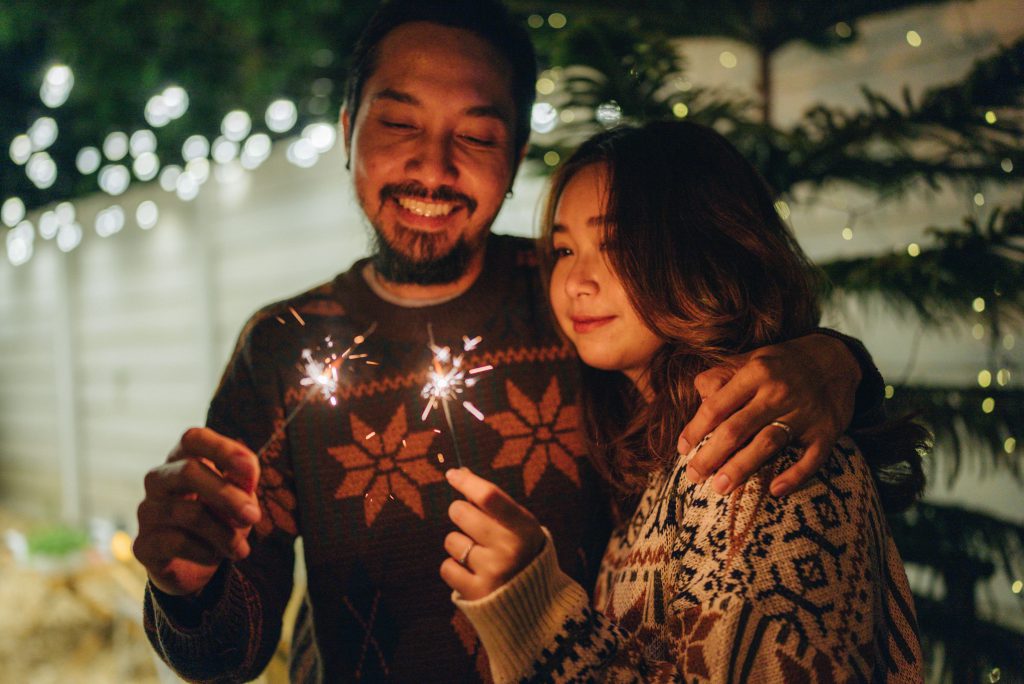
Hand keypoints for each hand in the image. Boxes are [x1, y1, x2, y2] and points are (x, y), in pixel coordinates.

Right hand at [134, 427, 261, 596]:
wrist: (196, 566)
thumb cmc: (220, 518)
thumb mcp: (239, 497)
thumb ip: (243, 482)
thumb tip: (247, 477)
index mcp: (184, 459)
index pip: (194, 439)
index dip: (222, 449)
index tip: (251, 472)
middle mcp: (159, 479)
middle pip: (188, 471)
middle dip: (227, 495)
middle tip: (254, 517)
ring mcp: (147, 510)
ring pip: (188, 512)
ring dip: (224, 533)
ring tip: (241, 548)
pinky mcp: (143, 544)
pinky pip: (176, 543)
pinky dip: (206, 551)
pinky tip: (215, 556)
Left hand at [440, 468, 545, 600]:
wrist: (538, 607)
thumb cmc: (523, 555)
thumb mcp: (521, 527)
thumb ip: (495, 503)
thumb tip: (462, 473)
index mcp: (524, 528)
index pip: (489, 495)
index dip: (467, 481)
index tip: (453, 474)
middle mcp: (509, 549)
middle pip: (461, 512)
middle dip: (460, 513)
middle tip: (471, 523)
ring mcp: (492, 572)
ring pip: (451, 540)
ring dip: (458, 545)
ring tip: (477, 555)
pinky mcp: (476, 593)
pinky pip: (446, 567)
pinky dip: (454, 568)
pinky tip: (472, 572)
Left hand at [678, 333, 859, 496]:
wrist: (836, 359)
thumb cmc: (782, 364)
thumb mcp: (751, 359)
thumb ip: (722, 376)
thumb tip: (699, 397)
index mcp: (755, 373)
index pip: (717, 406)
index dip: (696, 430)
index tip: (682, 450)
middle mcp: (778, 392)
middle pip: (736, 429)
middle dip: (711, 456)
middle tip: (693, 477)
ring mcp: (804, 413)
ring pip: (767, 444)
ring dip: (741, 468)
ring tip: (720, 489)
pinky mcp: (827, 431)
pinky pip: (811, 458)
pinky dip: (795, 476)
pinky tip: (775, 491)